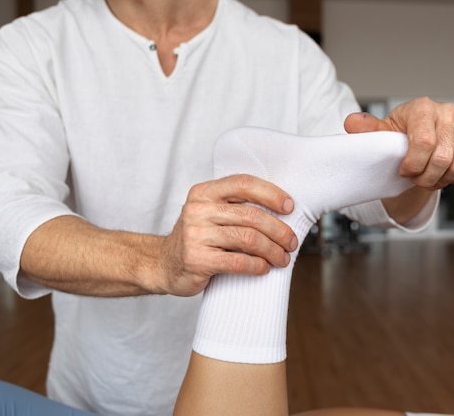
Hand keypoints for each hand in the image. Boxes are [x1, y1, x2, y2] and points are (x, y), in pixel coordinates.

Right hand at [157, 174, 298, 296]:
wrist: (162, 264)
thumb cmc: (197, 238)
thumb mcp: (209, 213)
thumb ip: (235, 207)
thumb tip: (280, 210)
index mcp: (204, 192)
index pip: (243, 184)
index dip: (271, 194)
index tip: (289, 207)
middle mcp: (198, 210)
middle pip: (251, 215)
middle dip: (279, 230)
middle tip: (291, 242)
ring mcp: (195, 235)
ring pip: (248, 239)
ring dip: (272, 250)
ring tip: (282, 258)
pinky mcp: (197, 260)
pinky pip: (237, 262)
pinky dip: (257, 266)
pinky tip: (264, 268)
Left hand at [344, 97, 453, 189]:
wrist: (423, 138)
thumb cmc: (401, 135)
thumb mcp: (383, 133)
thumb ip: (368, 130)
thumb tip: (353, 123)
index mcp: (422, 107)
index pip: (423, 142)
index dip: (413, 165)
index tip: (403, 171)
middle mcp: (449, 111)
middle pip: (443, 159)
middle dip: (426, 177)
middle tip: (416, 178)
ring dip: (443, 180)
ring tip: (430, 175)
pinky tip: (447, 172)